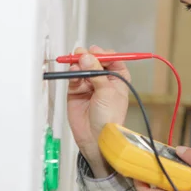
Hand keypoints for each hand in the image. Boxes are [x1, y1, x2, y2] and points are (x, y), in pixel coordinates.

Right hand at [67, 45, 130, 176]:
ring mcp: (89, 84)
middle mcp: (104, 79)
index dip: (103, 54)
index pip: (111, 59)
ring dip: (79, 64)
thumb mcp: (107, 91)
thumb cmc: (110, 118)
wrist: (96, 137)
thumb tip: (86, 57)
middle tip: (83, 55)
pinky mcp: (76, 91)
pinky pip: (73, 77)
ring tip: (77, 64)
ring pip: (82, 67)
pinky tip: (73, 73)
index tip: (96, 52)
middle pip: (95, 61)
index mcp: (118, 78)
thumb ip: (96, 72)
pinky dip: (72, 73)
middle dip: (89, 57)